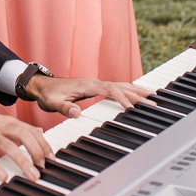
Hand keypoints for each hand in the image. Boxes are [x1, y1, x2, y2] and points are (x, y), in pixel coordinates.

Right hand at [0, 106, 50, 181]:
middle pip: (24, 135)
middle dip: (37, 151)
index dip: (43, 143)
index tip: (52, 158)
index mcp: (8, 121)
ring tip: (32, 175)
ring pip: (9, 146)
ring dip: (23, 162)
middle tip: (44, 167)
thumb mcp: (1, 121)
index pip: (31, 130)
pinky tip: (4, 177)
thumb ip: (20, 127)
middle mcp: (0, 125)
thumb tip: (40, 130)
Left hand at [24, 75, 154, 118]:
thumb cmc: (48, 94)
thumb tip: (77, 112)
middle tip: (154, 102)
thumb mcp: (52, 103)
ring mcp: (96, 85)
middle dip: (137, 94)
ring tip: (153, 97)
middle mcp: (95, 83)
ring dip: (136, 91)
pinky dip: (128, 92)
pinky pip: (116, 89)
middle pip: (121, 86)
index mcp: (88, 85)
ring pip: (121, 86)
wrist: (41, 86)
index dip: (122, 98)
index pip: (110, 90)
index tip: (132, 108)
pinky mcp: (96, 89)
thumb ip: (64, 108)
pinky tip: (136, 96)